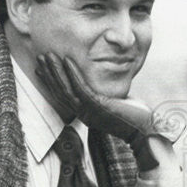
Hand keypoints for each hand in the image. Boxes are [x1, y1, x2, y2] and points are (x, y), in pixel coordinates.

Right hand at [35, 52, 154, 144]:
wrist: (147, 130)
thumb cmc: (135, 116)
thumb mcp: (115, 102)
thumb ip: (104, 93)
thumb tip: (104, 80)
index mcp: (86, 114)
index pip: (63, 96)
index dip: (51, 82)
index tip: (42, 69)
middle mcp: (84, 114)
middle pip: (59, 92)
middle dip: (48, 74)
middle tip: (39, 57)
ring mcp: (89, 112)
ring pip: (65, 89)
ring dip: (55, 71)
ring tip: (47, 56)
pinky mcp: (97, 107)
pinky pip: (80, 88)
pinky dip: (72, 73)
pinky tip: (66, 60)